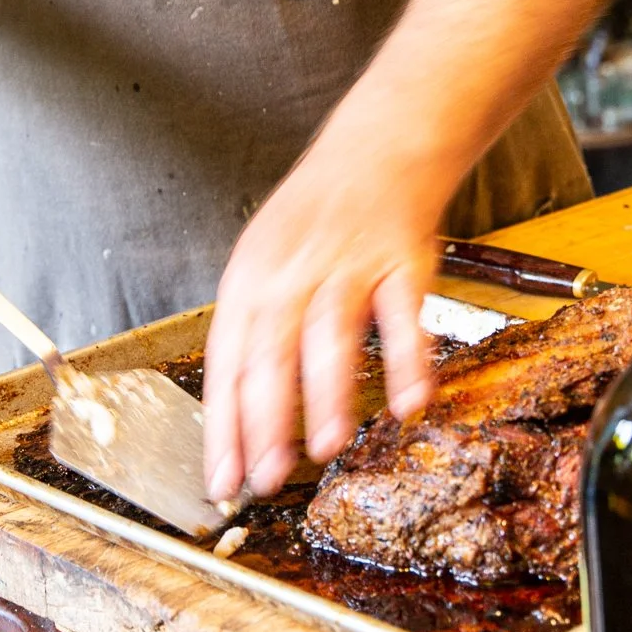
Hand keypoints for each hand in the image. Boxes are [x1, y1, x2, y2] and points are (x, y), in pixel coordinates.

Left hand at [201, 134, 444, 501]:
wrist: (376, 148)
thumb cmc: (313, 220)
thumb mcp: (262, 265)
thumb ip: (254, 337)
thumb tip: (240, 423)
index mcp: (249, 282)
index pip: (226, 365)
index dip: (223, 429)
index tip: (221, 483)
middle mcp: (291, 274)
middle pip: (270, 355)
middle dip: (265, 424)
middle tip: (266, 480)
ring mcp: (347, 266)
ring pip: (330, 335)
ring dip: (327, 395)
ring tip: (326, 448)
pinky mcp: (401, 261)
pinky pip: (403, 316)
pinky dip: (408, 360)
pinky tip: (409, 404)